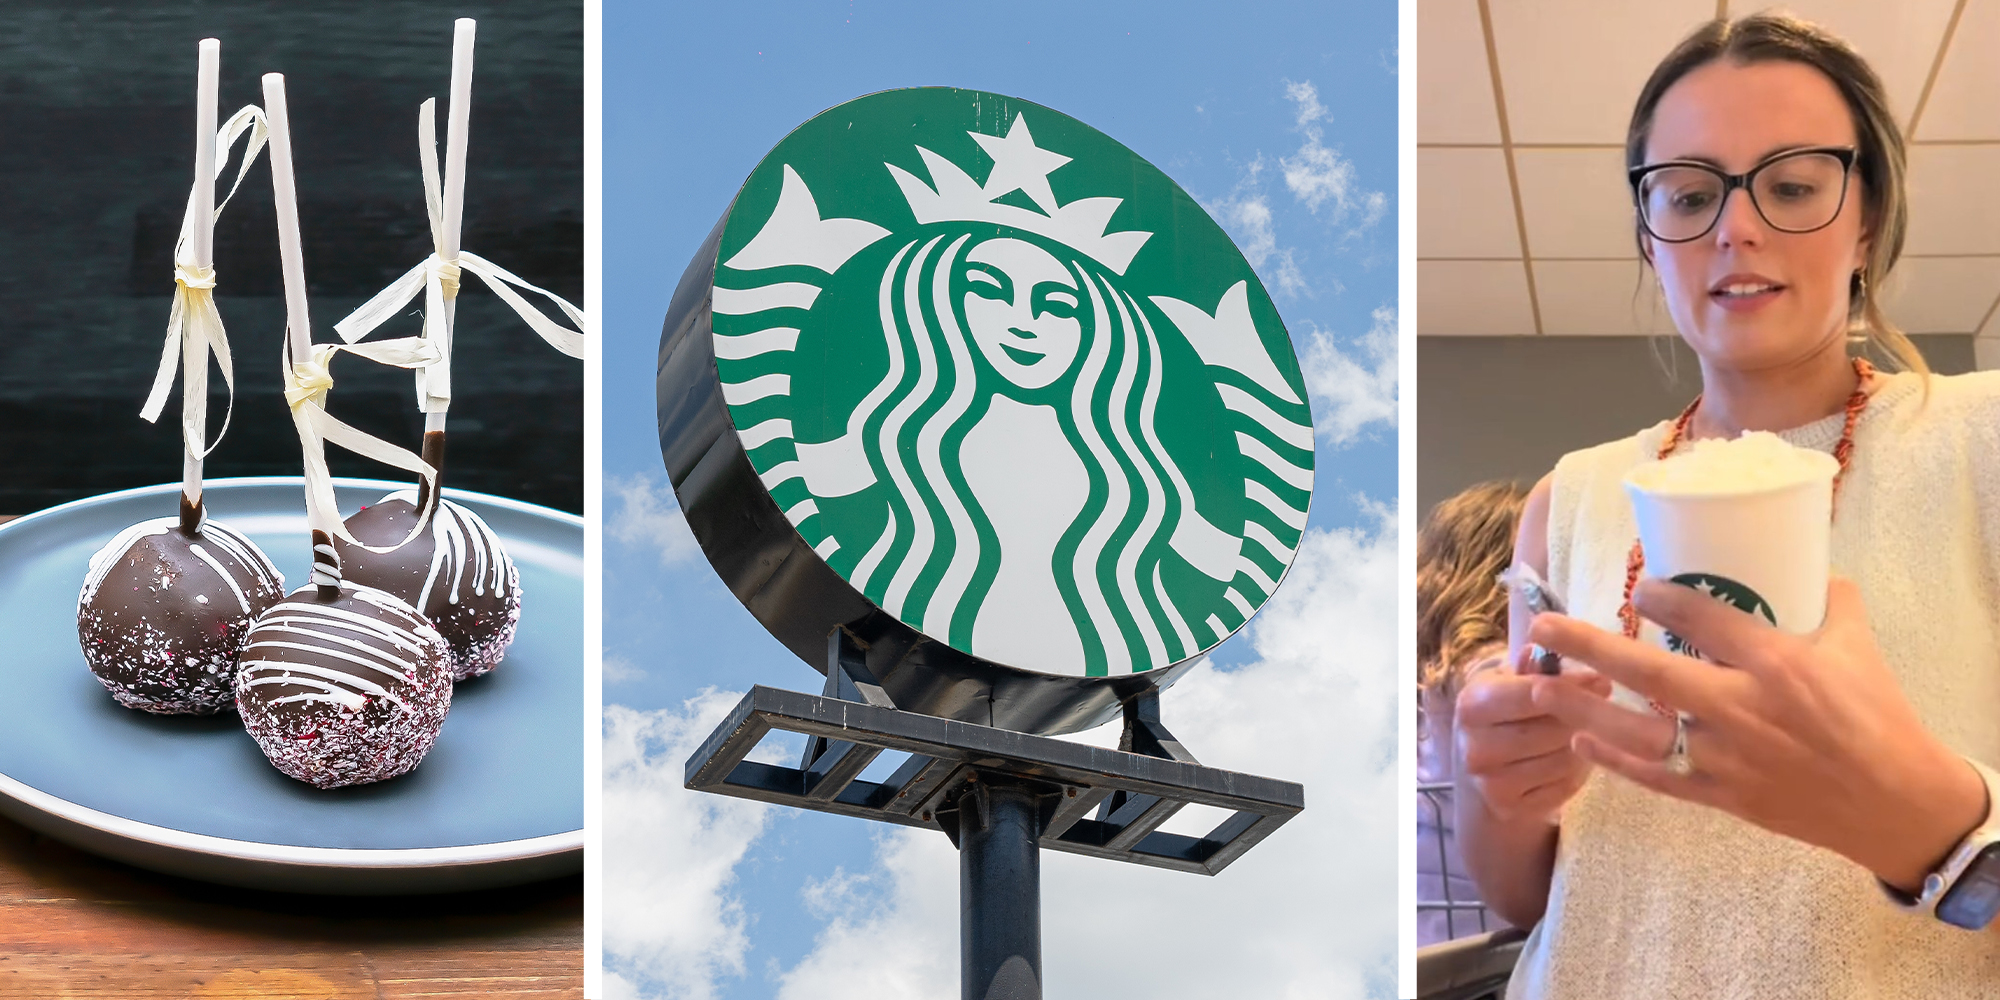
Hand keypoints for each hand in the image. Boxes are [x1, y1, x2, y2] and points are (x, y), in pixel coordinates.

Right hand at [1455, 648, 1612, 824]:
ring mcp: (1490, 783)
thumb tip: (1546, 650)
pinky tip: (1572, 759)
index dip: (1571, 686)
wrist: (1483, 763)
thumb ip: (1531, 667)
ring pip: (1564, 760)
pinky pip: (1564, 787)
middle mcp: (1474, 748)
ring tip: (1584, 733)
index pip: (1531, 694)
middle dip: (1581, 717)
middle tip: (1602, 707)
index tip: (1601, 680)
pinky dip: (1576, 772)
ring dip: (1583, 746)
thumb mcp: (1509, 680)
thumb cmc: (1504, 711)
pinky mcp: (1510, 808)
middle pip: (1553, 730)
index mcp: (1471, 706)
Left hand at [1527, 576, 1988, 890]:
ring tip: (1537, 687)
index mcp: (1775, 663)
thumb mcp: (1857, 645)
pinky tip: (1579, 743)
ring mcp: (1726, 756)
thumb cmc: (1879, 717)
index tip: (1638, 588)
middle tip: (1542, 629)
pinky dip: (1614, 762)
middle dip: (1589, 647)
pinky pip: (1656, 778)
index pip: (1703, 618)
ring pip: (1637, 730)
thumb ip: (1825, 599)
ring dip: (1582, 708)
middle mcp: (1740, 708)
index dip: (1661, 598)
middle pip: (1649, 671)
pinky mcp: (1723, 796)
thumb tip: (1801, 562)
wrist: (1897, 804)